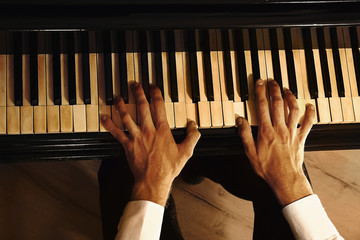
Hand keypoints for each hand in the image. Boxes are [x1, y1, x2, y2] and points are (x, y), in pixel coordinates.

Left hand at [101, 83, 200, 206]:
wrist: (153, 181)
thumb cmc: (168, 168)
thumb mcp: (185, 152)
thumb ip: (192, 137)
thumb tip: (194, 126)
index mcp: (162, 131)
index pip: (159, 107)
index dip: (155, 94)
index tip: (153, 87)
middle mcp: (148, 131)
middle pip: (142, 107)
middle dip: (138, 93)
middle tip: (134, 84)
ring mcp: (136, 137)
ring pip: (127, 117)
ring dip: (122, 105)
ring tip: (118, 96)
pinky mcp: (127, 145)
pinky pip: (117, 133)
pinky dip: (109, 124)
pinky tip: (104, 117)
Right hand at [237, 79, 313, 205]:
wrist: (285, 179)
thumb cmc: (267, 168)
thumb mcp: (250, 153)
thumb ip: (244, 135)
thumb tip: (240, 121)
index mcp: (266, 131)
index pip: (262, 106)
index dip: (260, 92)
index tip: (259, 83)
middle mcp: (280, 128)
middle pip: (278, 104)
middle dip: (274, 90)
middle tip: (272, 81)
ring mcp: (292, 132)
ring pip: (293, 109)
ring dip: (290, 97)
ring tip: (286, 89)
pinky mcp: (301, 138)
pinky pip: (308, 123)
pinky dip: (310, 113)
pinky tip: (309, 106)